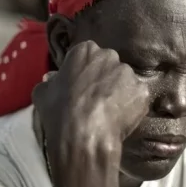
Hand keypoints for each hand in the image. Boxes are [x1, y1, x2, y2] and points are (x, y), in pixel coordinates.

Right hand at [33, 41, 150, 164]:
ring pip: (124, 81)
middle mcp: (110, 56)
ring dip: (118, 92)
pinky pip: (136, 97)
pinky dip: (131, 106)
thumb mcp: (42, 93)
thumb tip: (53, 78)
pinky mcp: (142, 91)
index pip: (87, 56)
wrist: (83, 136)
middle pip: (108, 65)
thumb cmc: (59, 111)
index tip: (80, 87)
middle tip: (95, 100)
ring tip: (108, 112)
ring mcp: (128, 73)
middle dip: (104, 79)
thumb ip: (51, 81)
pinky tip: (120, 119)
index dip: (83, 73)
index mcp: (86, 50)